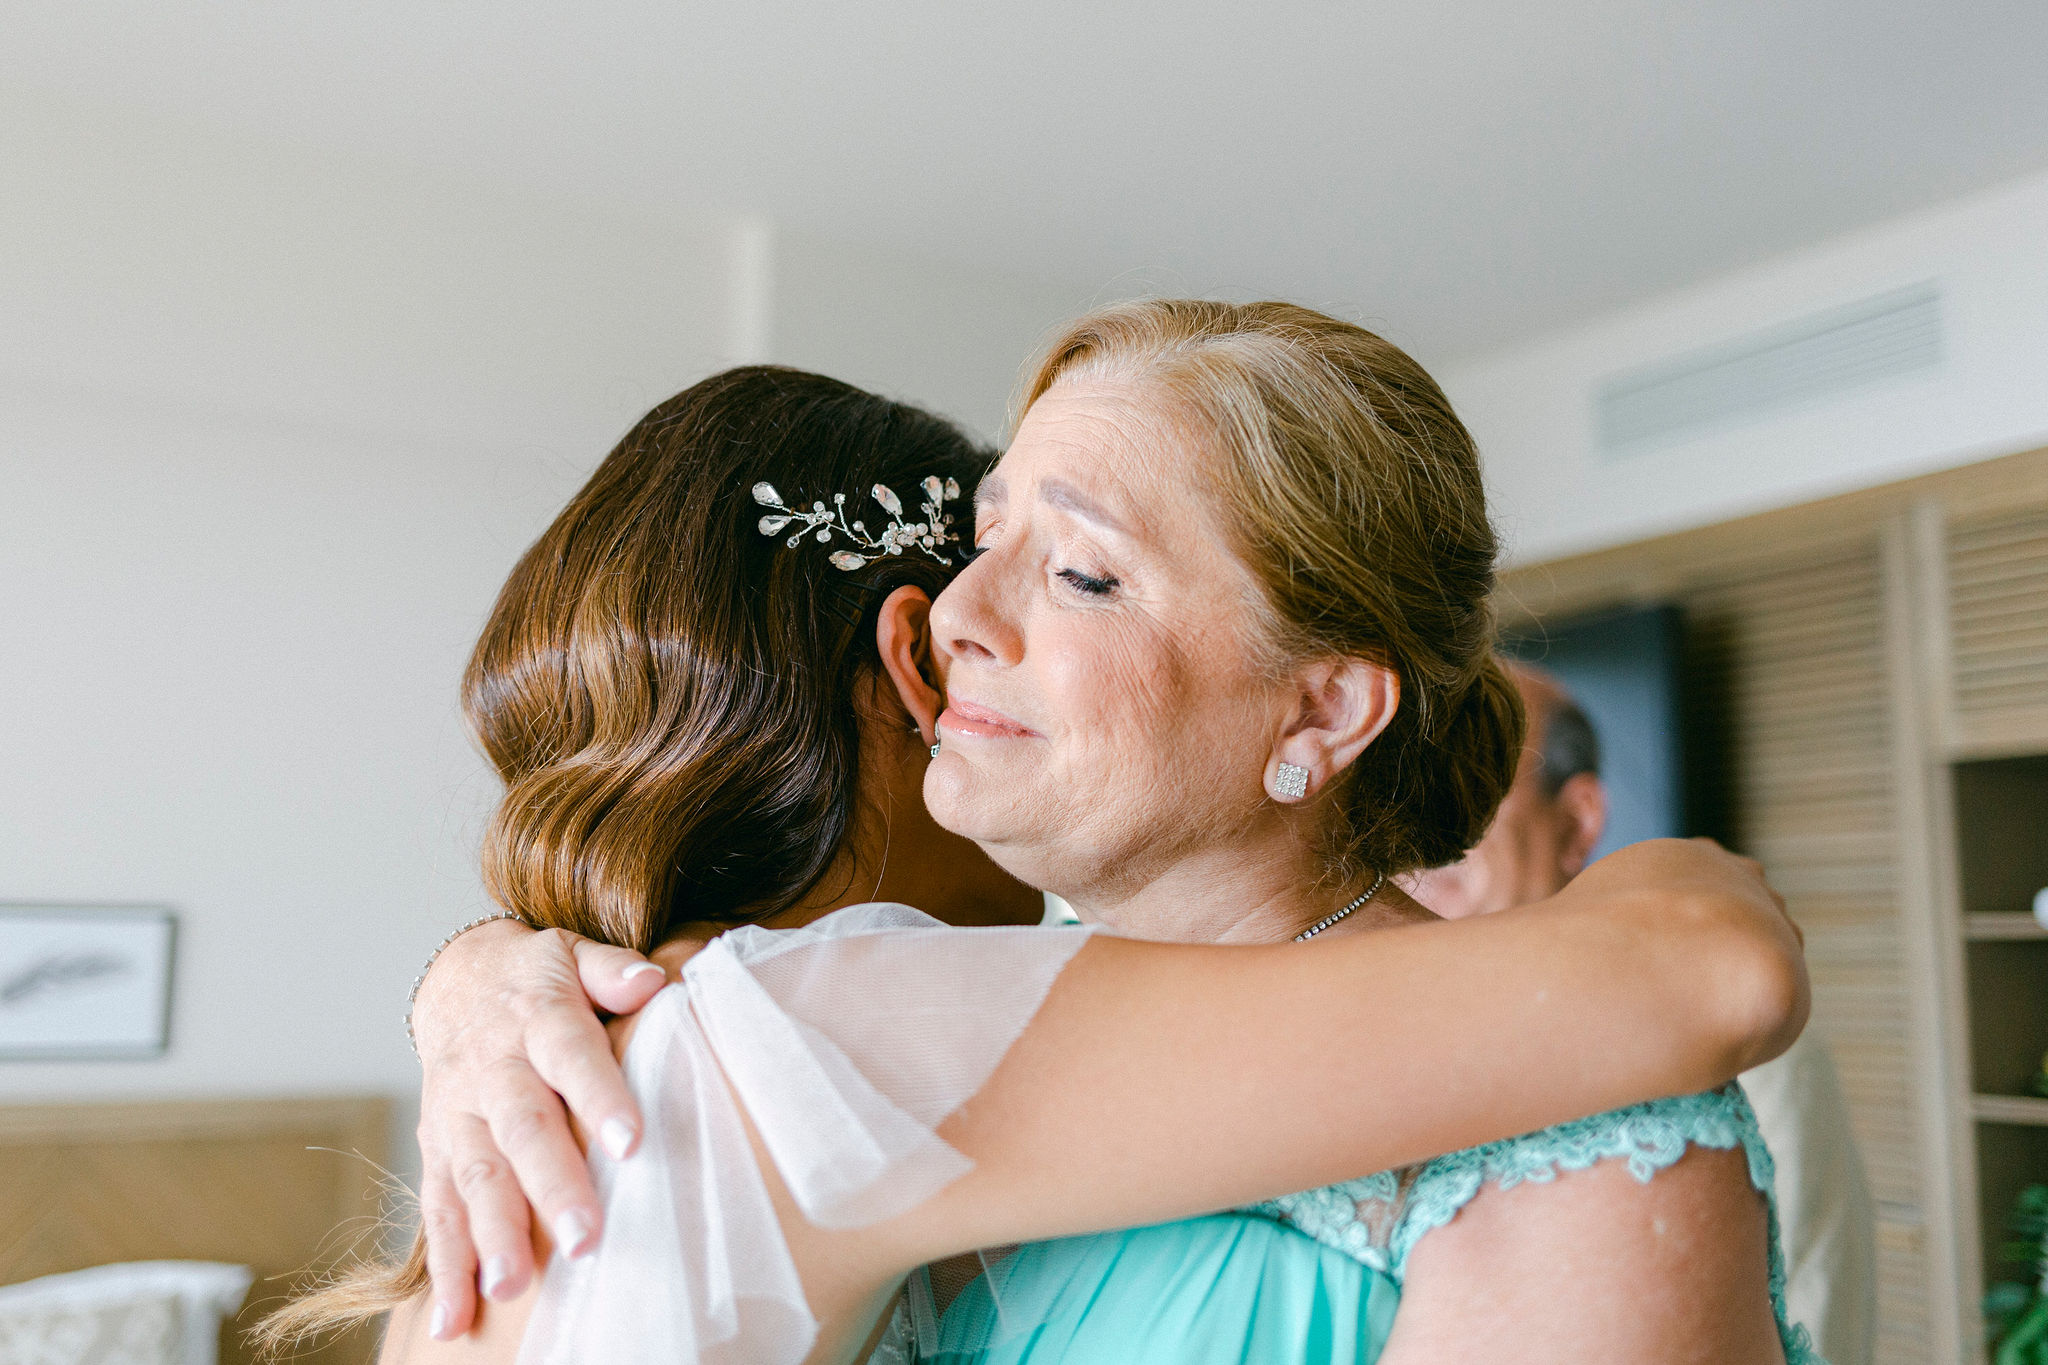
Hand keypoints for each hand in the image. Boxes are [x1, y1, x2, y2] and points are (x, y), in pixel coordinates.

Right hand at [409, 917, 665, 1338]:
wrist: (458, 981)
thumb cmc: (539, 977)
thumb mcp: (573, 953)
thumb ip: (611, 970)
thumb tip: (652, 979)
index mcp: (536, 1018)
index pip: (570, 1055)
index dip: (599, 1096)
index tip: (631, 1143)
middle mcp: (491, 1070)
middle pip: (521, 1128)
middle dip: (551, 1186)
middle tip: (583, 1240)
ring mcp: (458, 1114)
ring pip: (473, 1176)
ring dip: (491, 1235)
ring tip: (513, 1288)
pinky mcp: (436, 1150)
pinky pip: (436, 1210)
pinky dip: (445, 1267)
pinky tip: (453, 1320)